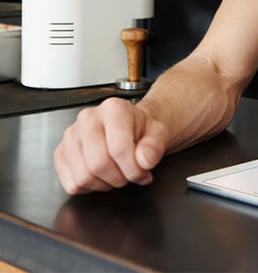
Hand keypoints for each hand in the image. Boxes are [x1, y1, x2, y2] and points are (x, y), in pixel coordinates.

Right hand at [54, 97, 168, 193]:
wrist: (130, 128)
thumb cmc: (141, 130)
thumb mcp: (158, 134)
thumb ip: (155, 146)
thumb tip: (144, 160)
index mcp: (113, 109)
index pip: (118, 148)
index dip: (133, 169)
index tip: (142, 172)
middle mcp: (88, 118)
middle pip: (98, 163)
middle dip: (119, 178)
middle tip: (130, 174)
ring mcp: (71, 135)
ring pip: (83, 176)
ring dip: (105, 184)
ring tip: (118, 173)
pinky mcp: (60, 153)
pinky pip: (72, 184)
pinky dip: (90, 187)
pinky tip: (102, 175)